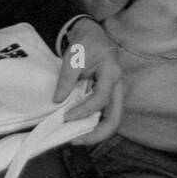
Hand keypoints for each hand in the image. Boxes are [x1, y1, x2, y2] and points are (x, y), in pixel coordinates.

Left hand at [53, 17, 122, 144]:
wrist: (93, 37)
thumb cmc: (85, 44)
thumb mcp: (73, 57)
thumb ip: (66, 79)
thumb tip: (58, 101)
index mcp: (111, 72)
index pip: (101, 98)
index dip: (84, 111)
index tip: (66, 117)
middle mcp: (119, 86)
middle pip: (115, 118)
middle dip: (96, 134)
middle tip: (74, 140)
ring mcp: (116, 94)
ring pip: (112, 121)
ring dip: (94, 133)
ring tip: (74, 138)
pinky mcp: (110, 98)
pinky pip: (104, 117)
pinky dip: (93, 126)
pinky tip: (78, 129)